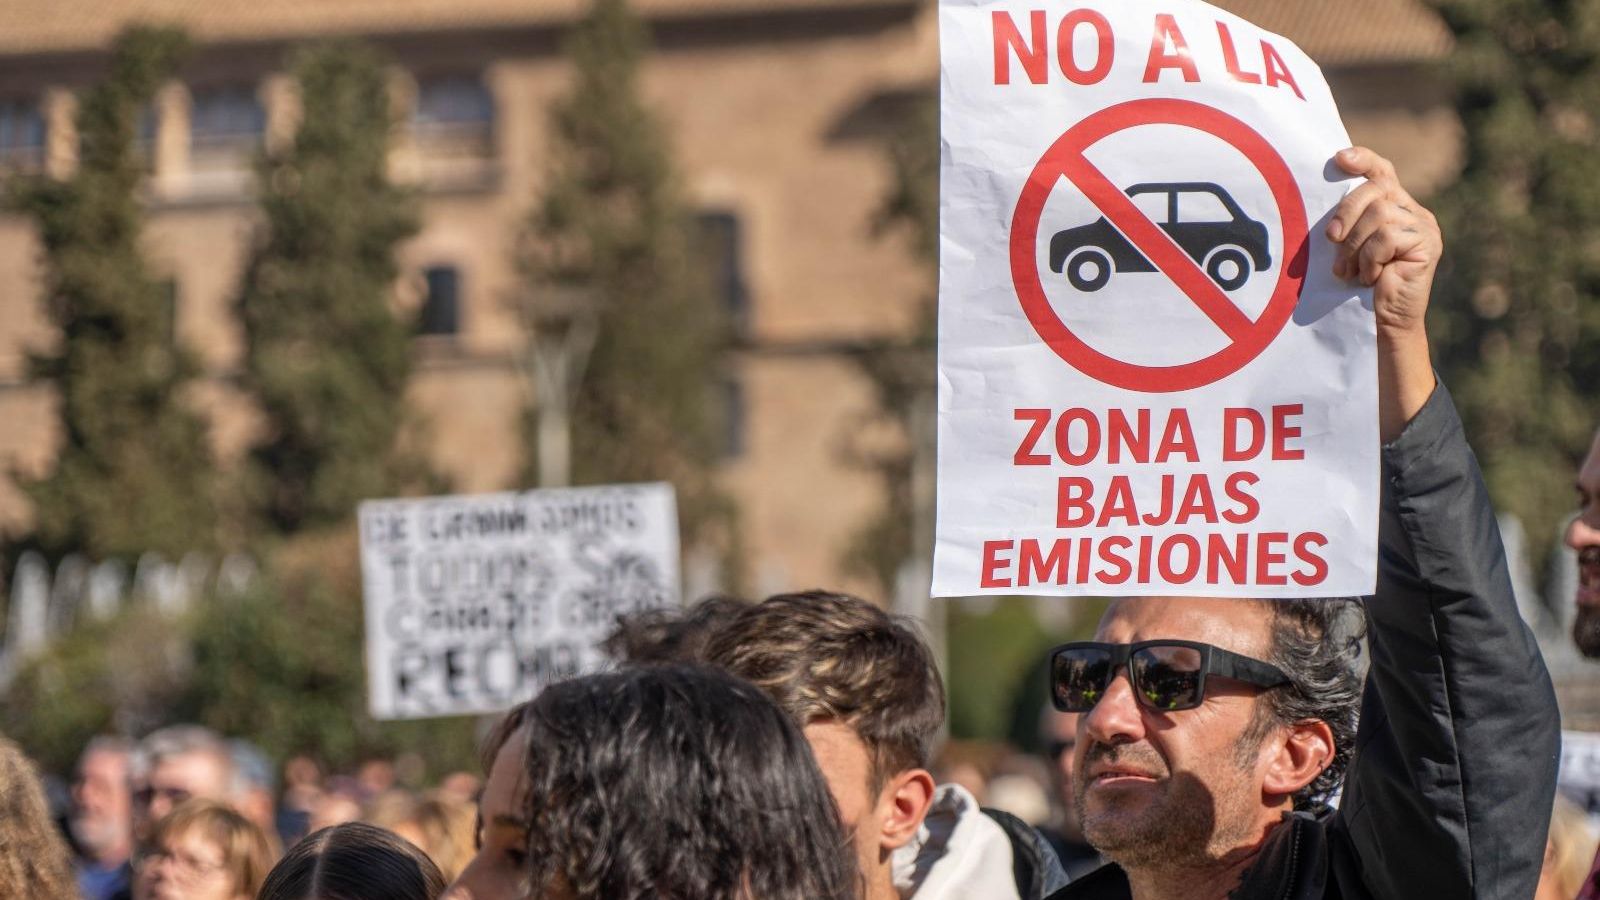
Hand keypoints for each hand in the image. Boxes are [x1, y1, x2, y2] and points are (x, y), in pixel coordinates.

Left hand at [1327, 147, 1442, 339]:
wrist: (1386, 320)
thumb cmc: (1362, 284)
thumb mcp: (1350, 246)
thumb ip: (1348, 222)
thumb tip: (1323, 198)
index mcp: (1394, 206)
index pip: (1383, 172)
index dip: (1364, 159)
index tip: (1339, 159)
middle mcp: (1413, 210)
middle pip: (1375, 189)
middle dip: (1346, 213)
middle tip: (1332, 240)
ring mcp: (1424, 225)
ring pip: (1378, 215)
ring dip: (1355, 246)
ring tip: (1350, 270)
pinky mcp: (1427, 243)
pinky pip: (1386, 237)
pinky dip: (1369, 259)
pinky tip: (1370, 277)